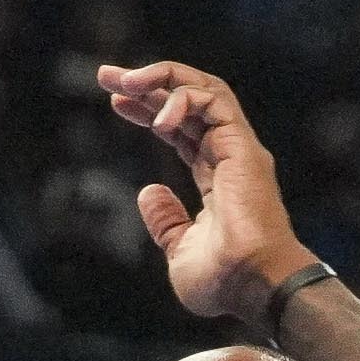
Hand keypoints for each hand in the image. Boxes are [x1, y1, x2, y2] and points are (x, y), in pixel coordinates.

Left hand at [98, 62, 315, 325]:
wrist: (253, 284)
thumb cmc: (225, 280)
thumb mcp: (180, 250)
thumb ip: (166, 221)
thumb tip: (148, 193)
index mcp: (218, 176)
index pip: (183, 128)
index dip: (149, 109)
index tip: (116, 101)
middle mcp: (230, 155)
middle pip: (189, 101)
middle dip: (147, 82)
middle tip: (106, 76)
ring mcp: (238, 147)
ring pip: (205, 88)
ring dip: (162, 77)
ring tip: (124, 83)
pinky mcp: (241, 145)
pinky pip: (214, 101)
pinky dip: (182, 98)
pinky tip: (156, 118)